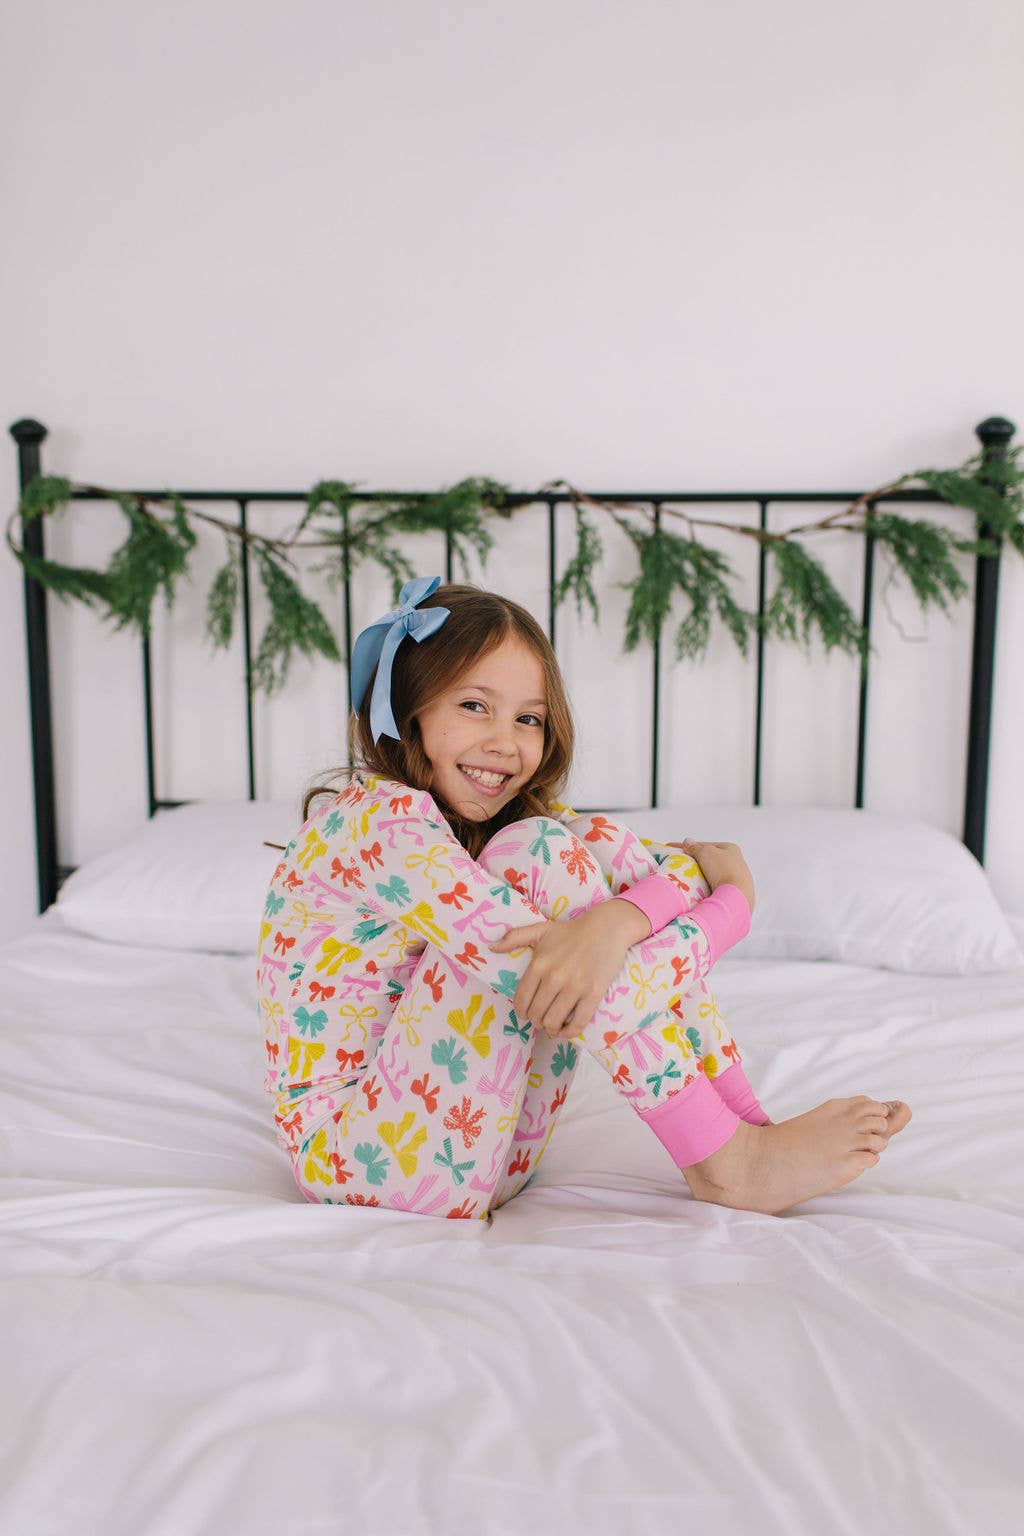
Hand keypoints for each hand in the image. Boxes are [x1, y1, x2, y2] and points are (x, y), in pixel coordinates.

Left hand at [488, 899, 650, 1040]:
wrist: (606, 928)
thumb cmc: (571, 931)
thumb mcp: (540, 929)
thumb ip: (514, 938)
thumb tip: (491, 947)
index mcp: (539, 964)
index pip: (521, 999)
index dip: (520, 1012)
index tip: (525, 1015)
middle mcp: (554, 977)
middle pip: (536, 1014)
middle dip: (536, 1021)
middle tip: (541, 1020)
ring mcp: (574, 987)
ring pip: (554, 1021)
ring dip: (550, 1029)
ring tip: (552, 1027)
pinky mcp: (593, 994)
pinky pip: (578, 1022)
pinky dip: (569, 1033)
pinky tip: (566, 1031)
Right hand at [667, 838, 754, 915]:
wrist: (736, 895)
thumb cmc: (722, 870)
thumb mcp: (705, 852)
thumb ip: (695, 847)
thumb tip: (688, 841)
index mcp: (731, 848)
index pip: (705, 845)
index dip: (689, 847)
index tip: (674, 849)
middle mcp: (736, 861)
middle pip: (710, 859)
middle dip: (695, 861)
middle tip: (680, 864)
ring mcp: (737, 878)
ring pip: (713, 874)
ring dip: (700, 874)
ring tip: (687, 878)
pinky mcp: (734, 892)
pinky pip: (716, 886)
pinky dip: (706, 885)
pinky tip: (699, 889)